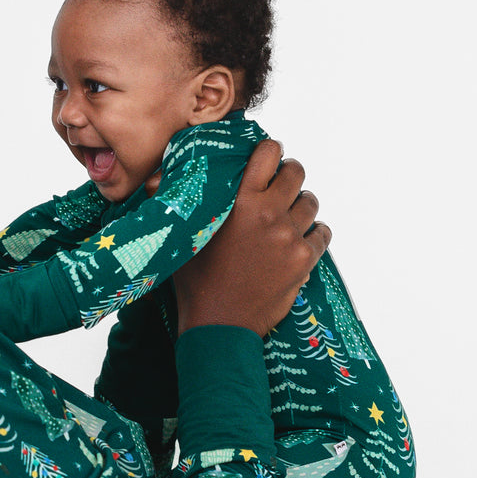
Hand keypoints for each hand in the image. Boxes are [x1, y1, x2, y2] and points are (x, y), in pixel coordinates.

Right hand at [173, 141, 329, 336]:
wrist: (219, 325)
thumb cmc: (196, 283)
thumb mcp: (183, 238)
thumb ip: (175, 203)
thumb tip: (154, 178)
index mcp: (240, 202)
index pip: (268, 154)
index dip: (270, 151)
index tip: (268, 157)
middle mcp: (269, 214)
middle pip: (297, 173)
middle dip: (289, 175)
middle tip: (280, 187)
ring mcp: (290, 236)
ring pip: (311, 203)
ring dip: (301, 206)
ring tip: (286, 218)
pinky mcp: (304, 259)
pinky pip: (322, 233)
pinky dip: (313, 234)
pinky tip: (297, 242)